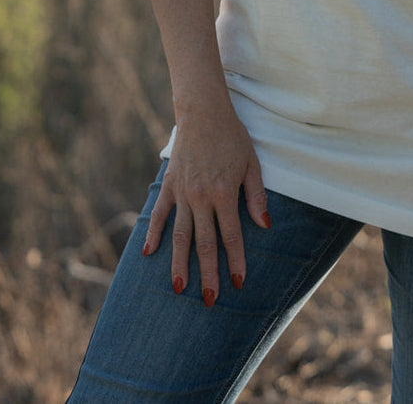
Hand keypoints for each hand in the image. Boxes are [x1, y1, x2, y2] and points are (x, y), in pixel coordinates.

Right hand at [143, 106, 269, 305]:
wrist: (203, 111)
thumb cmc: (232, 136)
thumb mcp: (251, 163)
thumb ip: (256, 196)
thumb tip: (264, 225)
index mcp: (223, 193)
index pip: (230, 236)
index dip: (235, 261)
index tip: (238, 283)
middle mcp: (200, 197)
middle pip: (203, 243)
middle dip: (208, 274)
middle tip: (210, 300)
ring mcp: (182, 193)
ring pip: (179, 236)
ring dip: (180, 264)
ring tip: (180, 289)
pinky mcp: (169, 185)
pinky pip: (160, 214)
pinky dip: (153, 234)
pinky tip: (148, 254)